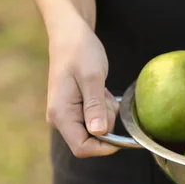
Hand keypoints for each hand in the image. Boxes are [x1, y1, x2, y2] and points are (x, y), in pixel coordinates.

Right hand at [45, 12, 119, 157]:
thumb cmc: (80, 51)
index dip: (105, 147)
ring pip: (97, 129)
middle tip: (106, 97)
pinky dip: (104, 108)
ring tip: (102, 90)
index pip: (82, 148)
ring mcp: (67, 115)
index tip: (124, 134)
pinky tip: (100, 91)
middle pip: (92, 140)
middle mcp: (60, 119)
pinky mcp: (75, 110)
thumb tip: (99, 132)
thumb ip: (95, 106)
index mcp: (61, 114)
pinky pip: (96, 119)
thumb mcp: (92, 77)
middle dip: (107, 122)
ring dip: (107, 113)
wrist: (71, 35)